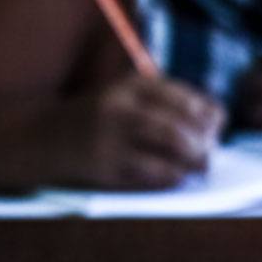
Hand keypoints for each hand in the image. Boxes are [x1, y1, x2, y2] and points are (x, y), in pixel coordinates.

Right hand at [48, 74, 224, 188]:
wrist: (43, 136)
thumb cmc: (101, 118)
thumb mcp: (129, 96)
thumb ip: (169, 102)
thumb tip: (218, 123)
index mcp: (133, 84)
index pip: (189, 100)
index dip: (210, 119)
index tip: (214, 131)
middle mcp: (121, 105)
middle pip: (181, 125)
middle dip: (204, 144)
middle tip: (210, 156)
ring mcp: (110, 135)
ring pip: (170, 145)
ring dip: (194, 160)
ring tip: (200, 167)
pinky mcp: (103, 165)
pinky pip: (151, 172)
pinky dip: (172, 176)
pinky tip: (177, 177)